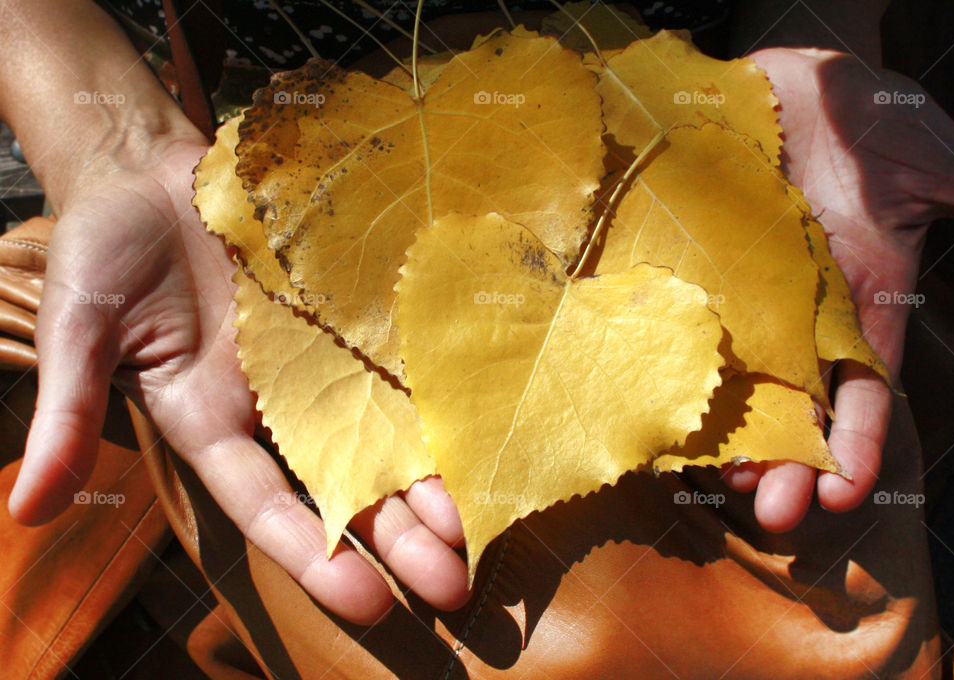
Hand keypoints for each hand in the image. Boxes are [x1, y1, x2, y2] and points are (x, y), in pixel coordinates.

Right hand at [7, 135, 469, 623]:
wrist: (154, 174)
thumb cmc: (106, 252)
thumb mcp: (81, 332)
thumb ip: (66, 414)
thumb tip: (24, 511)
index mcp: (212, 422)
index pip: (267, 503)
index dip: (313, 553)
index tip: (367, 601)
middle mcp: (278, 404)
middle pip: (347, 483)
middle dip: (399, 536)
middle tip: (456, 587)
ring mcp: (320, 358)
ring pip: (387, 431)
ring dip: (433, 479)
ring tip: (480, 528)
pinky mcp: (349, 311)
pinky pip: (398, 358)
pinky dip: (436, 393)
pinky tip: (479, 426)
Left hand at [723, 47, 953, 530]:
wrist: (783, 84)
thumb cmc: (862, 117)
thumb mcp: (927, 162)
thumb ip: (953, 204)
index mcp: (861, 302)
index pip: (865, 389)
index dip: (858, 444)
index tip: (840, 492)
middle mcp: (801, 315)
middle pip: (797, 405)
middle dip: (788, 464)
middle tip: (772, 512)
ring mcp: (743, 300)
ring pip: (738, 385)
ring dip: (733, 439)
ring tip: (723, 482)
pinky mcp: (692, 277)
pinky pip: (685, 334)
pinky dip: (678, 377)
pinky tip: (670, 416)